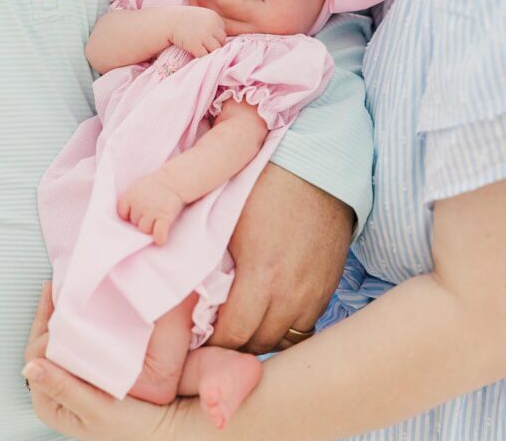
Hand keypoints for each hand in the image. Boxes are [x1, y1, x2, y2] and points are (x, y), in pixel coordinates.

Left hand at [23, 284, 184, 440]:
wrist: (162, 427)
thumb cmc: (132, 427)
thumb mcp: (97, 409)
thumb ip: (64, 388)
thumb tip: (31, 367)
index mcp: (50, 404)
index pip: (36, 354)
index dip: (44, 325)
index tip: (58, 302)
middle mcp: (55, 392)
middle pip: (43, 344)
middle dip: (50, 316)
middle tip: (60, 288)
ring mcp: (70, 380)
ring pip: (57, 341)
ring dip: (62, 318)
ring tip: (70, 296)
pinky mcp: (85, 373)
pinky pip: (74, 343)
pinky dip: (77, 326)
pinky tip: (85, 313)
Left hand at [117, 170, 184, 244]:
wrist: (173, 180)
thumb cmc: (153, 186)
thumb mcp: (137, 187)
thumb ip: (129, 199)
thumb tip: (125, 215)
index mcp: (131, 195)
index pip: (122, 212)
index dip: (128, 214)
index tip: (135, 211)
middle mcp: (139, 204)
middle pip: (134, 222)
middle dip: (141, 219)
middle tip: (150, 212)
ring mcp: (152, 211)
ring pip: (144, 229)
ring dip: (150, 228)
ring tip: (157, 219)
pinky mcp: (165, 216)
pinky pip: (159, 233)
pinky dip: (159, 237)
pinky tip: (160, 239)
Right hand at [169, 6, 226, 56]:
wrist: (167, 22)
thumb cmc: (183, 20)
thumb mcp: (201, 16)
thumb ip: (212, 24)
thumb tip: (223, 41)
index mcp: (214, 17)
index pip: (222, 32)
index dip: (215, 37)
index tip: (205, 38)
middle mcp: (211, 25)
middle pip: (221, 41)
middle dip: (213, 45)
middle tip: (202, 46)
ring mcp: (204, 35)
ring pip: (215, 50)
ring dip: (208, 52)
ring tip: (199, 50)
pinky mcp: (196, 44)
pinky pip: (205, 55)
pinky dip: (200, 56)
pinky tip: (193, 53)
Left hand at [211, 163, 351, 352]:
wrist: (317, 165)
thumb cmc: (264, 182)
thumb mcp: (226, 215)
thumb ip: (208, 255)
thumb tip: (183, 286)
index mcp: (262, 273)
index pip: (232, 335)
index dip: (210, 341)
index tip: (196, 332)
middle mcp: (290, 292)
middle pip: (256, 344)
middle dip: (232, 343)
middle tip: (212, 330)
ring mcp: (313, 292)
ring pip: (282, 339)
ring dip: (258, 336)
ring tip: (239, 321)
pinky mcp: (328, 287)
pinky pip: (304, 326)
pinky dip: (283, 325)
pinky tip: (266, 310)